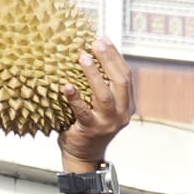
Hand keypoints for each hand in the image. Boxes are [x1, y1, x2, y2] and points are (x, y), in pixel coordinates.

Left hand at [59, 40, 129, 167]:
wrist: (84, 154)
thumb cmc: (88, 124)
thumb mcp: (101, 105)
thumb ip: (100, 86)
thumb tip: (87, 55)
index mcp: (127, 105)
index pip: (126, 76)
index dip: (116, 56)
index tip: (103, 38)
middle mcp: (122, 113)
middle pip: (120, 82)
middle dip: (109, 60)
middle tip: (95, 43)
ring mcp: (108, 123)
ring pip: (105, 95)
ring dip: (93, 74)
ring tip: (83, 57)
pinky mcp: (91, 129)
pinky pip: (83, 111)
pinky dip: (75, 98)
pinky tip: (66, 85)